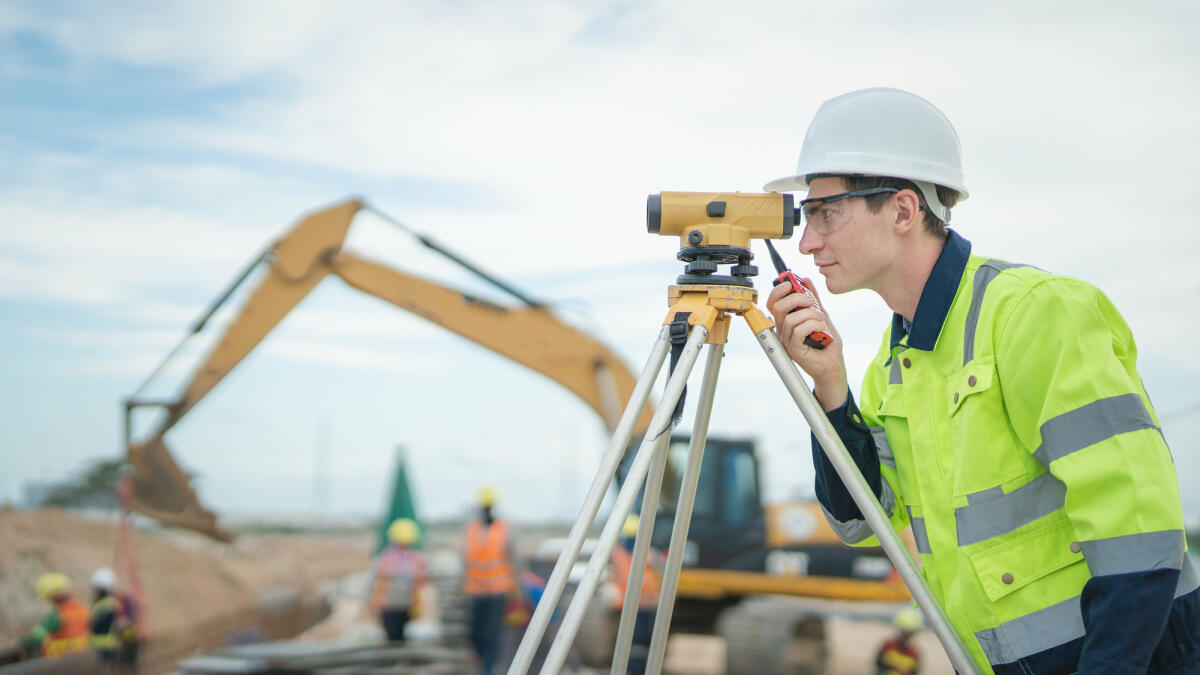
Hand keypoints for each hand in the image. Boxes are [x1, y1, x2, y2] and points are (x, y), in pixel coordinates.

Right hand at [766, 277, 847, 410]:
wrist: (833, 364)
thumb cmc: (826, 343)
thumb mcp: (821, 314)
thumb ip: (814, 299)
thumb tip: (806, 281)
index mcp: (786, 322)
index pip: (773, 303)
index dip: (778, 290)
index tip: (790, 282)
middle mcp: (783, 331)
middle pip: (778, 307)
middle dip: (796, 298)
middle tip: (811, 300)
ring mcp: (787, 341)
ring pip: (791, 319)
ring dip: (810, 314)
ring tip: (821, 319)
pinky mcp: (794, 350)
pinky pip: (798, 331)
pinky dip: (812, 325)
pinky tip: (821, 328)